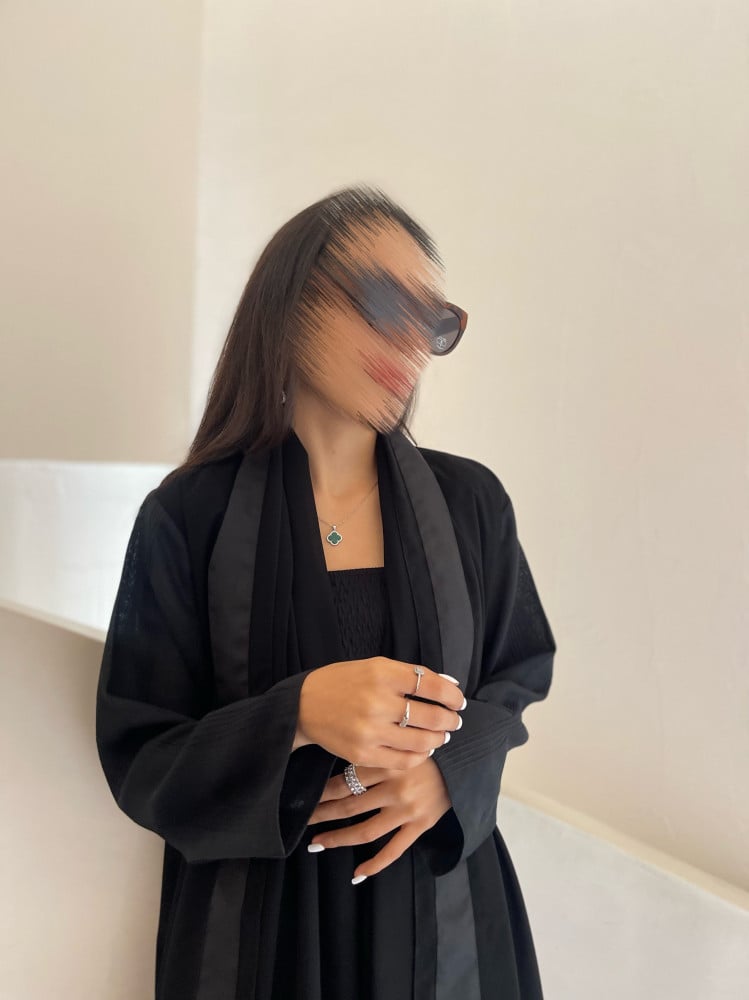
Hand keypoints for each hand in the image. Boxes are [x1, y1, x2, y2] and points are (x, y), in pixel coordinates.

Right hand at [298, 656, 464, 769]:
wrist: (304, 705)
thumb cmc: (345, 682)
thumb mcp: (376, 666)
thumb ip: (412, 675)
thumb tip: (451, 686)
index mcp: (382, 674)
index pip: (432, 685)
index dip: (453, 696)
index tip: (459, 701)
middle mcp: (377, 702)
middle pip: (431, 716)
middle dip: (450, 720)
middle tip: (455, 721)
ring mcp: (370, 730)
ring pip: (422, 741)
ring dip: (439, 739)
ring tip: (441, 735)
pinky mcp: (363, 753)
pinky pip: (404, 760)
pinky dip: (420, 755)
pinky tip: (423, 748)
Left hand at [306, 759, 451, 878]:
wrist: (463, 762)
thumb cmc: (424, 749)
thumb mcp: (397, 743)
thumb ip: (373, 753)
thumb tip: (337, 761)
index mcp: (387, 763)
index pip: (345, 780)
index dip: (323, 792)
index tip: (306, 797)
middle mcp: (396, 787)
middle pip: (349, 805)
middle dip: (323, 814)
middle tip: (304, 820)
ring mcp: (409, 809)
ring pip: (365, 831)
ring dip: (338, 838)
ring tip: (317, 843)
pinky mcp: (421, 825)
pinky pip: (394, 850)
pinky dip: (375, 865)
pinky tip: (357, 873)